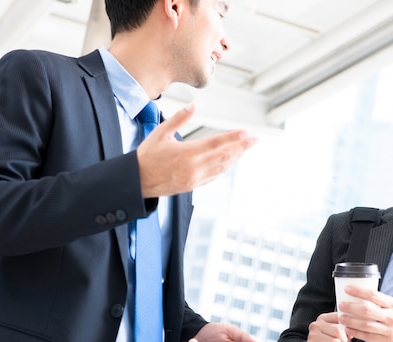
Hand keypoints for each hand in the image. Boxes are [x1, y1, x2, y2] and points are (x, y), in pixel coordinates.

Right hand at [136, 103, 258, 197]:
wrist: (137, 181)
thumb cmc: (147, 156)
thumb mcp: (160, 133)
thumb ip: (179, 119)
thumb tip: (194, 105)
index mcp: (187, 153)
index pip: (216, 143)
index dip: (233, 138)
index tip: (247, 133)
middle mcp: (194, 167)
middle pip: (224, 156)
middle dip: (242, 147)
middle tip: (255, 140)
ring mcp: (195, 178)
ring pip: (222, 167)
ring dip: (235, 157)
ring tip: (245, 148)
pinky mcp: (194, 185)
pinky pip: (215, 176)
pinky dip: (225, 167)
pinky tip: (230, 161)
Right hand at [304, 312, 349, 341]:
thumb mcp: (337, 334)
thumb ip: (344, 328)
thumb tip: (352, 331)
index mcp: (323, 318)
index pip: (340, 318)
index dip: (347, 328)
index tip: (347, 335)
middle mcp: (316, 325)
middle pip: (338, 331)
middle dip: (343, 341)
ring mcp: (312, 335)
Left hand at [338, 285, 392, 341]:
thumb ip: (381, 302)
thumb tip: (360, 296)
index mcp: (392, 304)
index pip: (373, 295)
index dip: (359, 291)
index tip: (348, 289)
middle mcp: (390, 316)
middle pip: (367, 310)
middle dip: (351, 307)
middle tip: (341, 305)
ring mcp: (388, 330)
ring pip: (365, 325)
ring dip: (351, 321)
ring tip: (341, 318)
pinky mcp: (386, 341)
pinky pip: (368, 337)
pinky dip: (356, 333)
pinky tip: (348, 330)